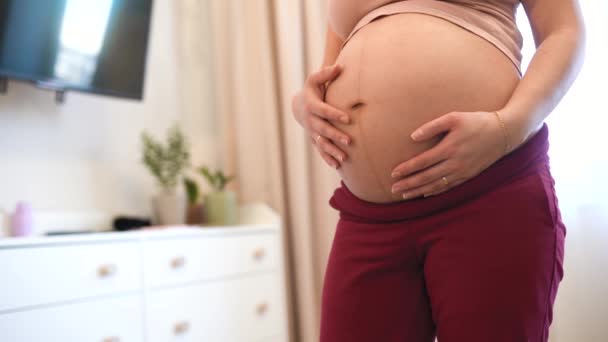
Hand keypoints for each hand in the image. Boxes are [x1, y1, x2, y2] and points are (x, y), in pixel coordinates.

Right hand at [292, 64, 350, 168]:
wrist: (299, 106)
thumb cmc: (312, 90)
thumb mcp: (314, 80)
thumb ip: (326, 73)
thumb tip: (339, 66)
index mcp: (312, 105)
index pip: (323, 110)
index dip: (334, 114)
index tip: (347, 118)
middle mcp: (311, 120)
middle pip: (323, 129)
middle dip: (335, 136)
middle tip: (349, 141)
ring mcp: (312, 132)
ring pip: (322, 143)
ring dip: (332, 151)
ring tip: (344, 158)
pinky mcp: (314, 140)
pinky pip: (320, 151)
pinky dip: (327, 158)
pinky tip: (337, 166)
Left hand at [390, 111, 506, 198]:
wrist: (504, 133)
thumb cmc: (477, 121)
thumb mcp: (454, 117)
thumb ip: (432, 126)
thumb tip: (413, 137)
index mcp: (449, 148)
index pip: (422, 162)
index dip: (407, 169)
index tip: (393, 173)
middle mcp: (454, 163)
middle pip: (426, 177)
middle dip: (408, 184)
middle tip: (393, 189)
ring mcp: (462, 171)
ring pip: (436, 185)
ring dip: (418, 191)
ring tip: (404, 195)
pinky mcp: (469, 175)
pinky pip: (449, 187)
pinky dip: (435, 192)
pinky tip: (425, 194)